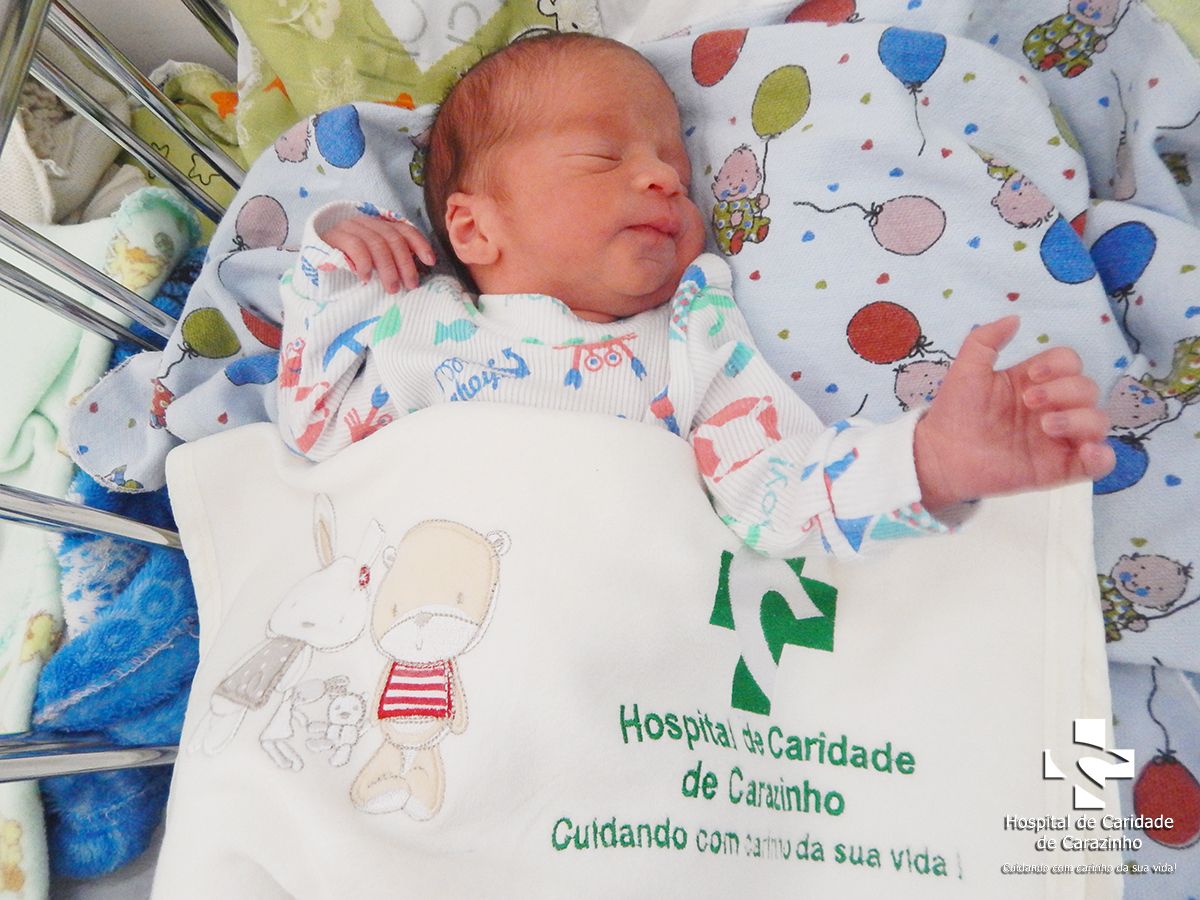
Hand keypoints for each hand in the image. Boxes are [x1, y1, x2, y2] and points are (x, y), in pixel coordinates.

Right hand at [320, 215, 435, 292]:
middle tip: (410, 285)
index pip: (404, 229)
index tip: (430, 262)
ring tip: (392, 288)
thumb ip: (392, 260)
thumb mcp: (375, 265)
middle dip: (405, 263)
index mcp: (378, 227)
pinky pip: (354, 246)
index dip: (419, 244)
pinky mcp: (331, 237)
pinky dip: (364, 263)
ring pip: (376, 243)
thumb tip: (421, 270)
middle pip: (392, 238)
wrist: (313, 271)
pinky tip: (367, 278)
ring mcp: (347, 227)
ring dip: (388, 268)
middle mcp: (365, 223)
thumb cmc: (349, 271)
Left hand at [913, 316, 1114, 510]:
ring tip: (1046, 426)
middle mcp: (1052, 408)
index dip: (1059, 365)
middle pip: (1088, 389)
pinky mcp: (1059, 468)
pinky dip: (1102, 456)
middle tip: (1029, 402)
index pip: (1070, 364)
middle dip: (1065, 391)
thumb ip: (986, 339)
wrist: (941, 454)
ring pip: (1099, 422)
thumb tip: (1015, 318)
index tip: (1032, 375)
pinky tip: (1085, 452)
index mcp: (1035, 383)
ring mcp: (1058, 439)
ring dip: (1081, 419)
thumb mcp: (966, 369)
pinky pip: (1100, 462)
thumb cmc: (955, 412)